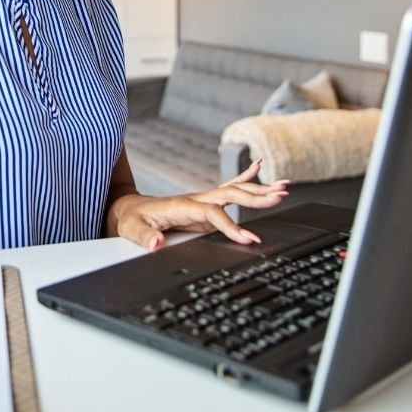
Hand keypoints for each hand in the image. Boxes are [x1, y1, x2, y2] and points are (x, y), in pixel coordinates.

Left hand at [112, 160, 289, 251]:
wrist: (127, 209)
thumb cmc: (131, 220)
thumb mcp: (132, 230)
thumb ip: (144, 237)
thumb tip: (155, 245)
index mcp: (182, 205)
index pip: (212, 213)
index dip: (230, 225)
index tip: (248, 238)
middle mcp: (196, 199)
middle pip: (231, 194)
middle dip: (255, 196)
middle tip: (279, 196)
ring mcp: (202, 200)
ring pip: (235, 190)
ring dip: (258, 188)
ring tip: (283, 186)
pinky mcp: (205, 204)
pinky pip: (228, 189)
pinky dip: (244, 177)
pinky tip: (258, 166)